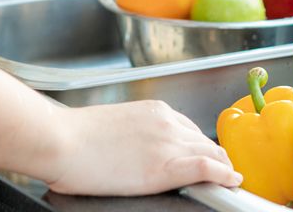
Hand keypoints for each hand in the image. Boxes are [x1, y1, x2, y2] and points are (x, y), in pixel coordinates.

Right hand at [45, 100, 241, 195]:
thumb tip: (134, 152)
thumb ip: (134, 136)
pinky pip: (206, 167)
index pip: (190, 129)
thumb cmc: (72, 138)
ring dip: (223, 167)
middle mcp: (167, 122)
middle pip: (205, 141)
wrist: (60, 140)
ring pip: (212, 153)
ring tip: (228, 180)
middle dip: (216, 158)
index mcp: (154, 111)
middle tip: (222, 174)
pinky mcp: (165, 166)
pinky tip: (231, 181)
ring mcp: (168, 143)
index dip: (201, 147)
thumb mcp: (113, 127)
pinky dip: (224, 174)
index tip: (206, 158)